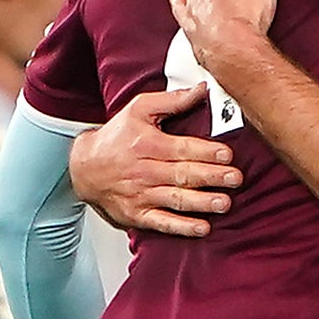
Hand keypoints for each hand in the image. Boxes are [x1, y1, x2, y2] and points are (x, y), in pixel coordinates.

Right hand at [71, 83, 241, 238]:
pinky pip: (161, 223)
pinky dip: (182, 227)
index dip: (206, 152)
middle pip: (182, 174)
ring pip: (175, 199)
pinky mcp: (137, 215)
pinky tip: (202, 227)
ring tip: (224, 203)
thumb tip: (201, 90)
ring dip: (201, 202)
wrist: (83, 168)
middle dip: (211, 177)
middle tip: (235, 178)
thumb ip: (172, 100)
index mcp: (147, 144)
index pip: (181, 148)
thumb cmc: (115, 138)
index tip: (227, 155)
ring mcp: (140, 195)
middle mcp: (144, 171)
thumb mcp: (139, 109)